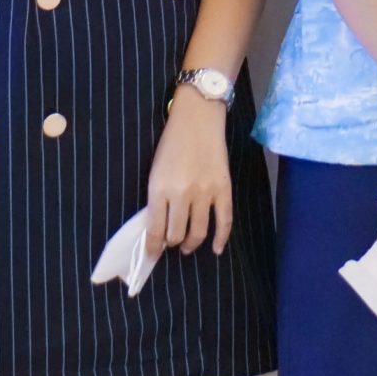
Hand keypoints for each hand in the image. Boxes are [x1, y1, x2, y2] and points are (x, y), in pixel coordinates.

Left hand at [142, 91, 234, 258]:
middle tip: (171, 243)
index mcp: (160, 188)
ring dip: (191, 244)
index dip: (152, 248)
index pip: (155, 230)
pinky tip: (216, 249)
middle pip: (176, 235)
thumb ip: (156, 199)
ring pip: (198, 232)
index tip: (152, 256)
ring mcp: (205, 192)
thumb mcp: (155, 171)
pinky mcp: (224, 189)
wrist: (198, 119)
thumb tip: (158, 228)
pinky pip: (225, 221)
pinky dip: (221, 239)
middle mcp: (182, 194)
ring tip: (187, 246)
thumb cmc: (172, 143)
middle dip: (171, 244)